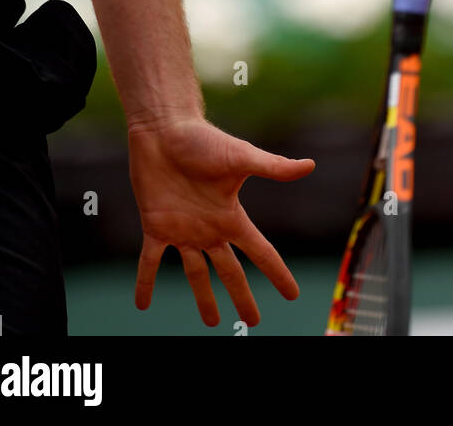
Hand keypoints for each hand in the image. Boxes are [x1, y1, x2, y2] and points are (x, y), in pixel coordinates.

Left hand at [127, 115, 314, 327]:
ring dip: (203, 298)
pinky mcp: (156, 225)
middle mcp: (210, 228)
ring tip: (212, 322)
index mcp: (231, 217)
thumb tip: (310, 164)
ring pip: (195, 274)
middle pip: (230, 272)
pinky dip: (146, 282)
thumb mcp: (241, 156)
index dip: (277, 274)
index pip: (261, 252)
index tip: (292, 296)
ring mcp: (183, 229)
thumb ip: (273, 166)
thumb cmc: (203, 139)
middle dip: (242, 297)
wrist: (165, 130)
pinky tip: (142, 304)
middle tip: (252, 323)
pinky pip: (150, 262)